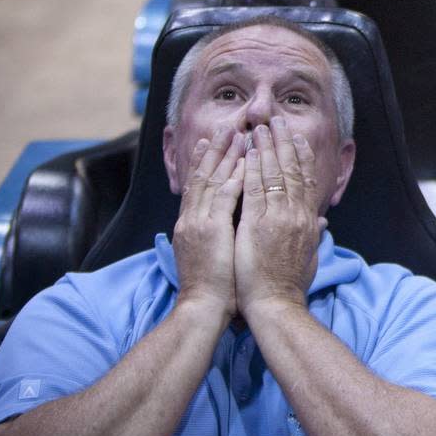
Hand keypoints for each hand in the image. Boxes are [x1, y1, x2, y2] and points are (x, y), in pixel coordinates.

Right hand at [172, 127, 244, 318]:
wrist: (202, 309)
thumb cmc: (215, 289)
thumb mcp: (215, 256)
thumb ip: (224, 236)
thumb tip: (234, 226)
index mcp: (192, 225)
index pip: (200, 187)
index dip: (207, 163)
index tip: (215, 142)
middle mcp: (191, 219)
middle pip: (202, 176)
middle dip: (215, 150)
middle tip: (226, 126)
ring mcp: (198, 223)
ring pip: (212, 180)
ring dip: (226, 156)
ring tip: (237, 133)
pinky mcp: (210, 230)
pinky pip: (223, 197)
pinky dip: (233, 178)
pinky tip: (243, 161)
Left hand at [234, 117, 327, 317]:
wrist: (276, 304)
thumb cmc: (289, 284)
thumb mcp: (309, 256)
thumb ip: (314, 236)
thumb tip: (323, 224)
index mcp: (308, 222)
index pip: (307, 182)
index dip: (302, 158)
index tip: (296, 139)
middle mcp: (297, 216)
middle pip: (293, 171)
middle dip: (284, 143)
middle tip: (277, 121)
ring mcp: (279, 218)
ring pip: (275, 175)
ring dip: (267, 148)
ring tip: (259, 128)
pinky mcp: (258, 224)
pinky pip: (255, 190)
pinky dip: (252, 169)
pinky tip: (248, 153)